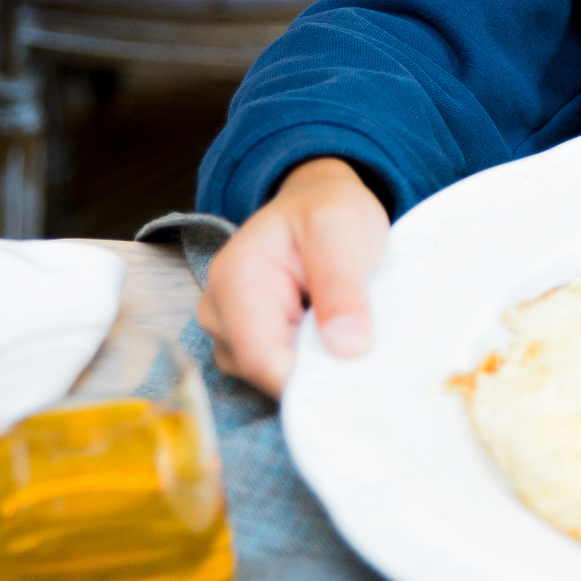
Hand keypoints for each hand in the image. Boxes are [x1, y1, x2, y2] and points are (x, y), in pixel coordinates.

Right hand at [198, 157, 389, 397]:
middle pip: (264, 373)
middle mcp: (219, 310)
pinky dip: (310, 364)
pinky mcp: (248, 344)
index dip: (308, 377)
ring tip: (345, 328)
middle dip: (315, 370)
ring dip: (314, 365)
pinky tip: (331, 337)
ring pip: (272, 378)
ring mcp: (230, 332)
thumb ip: (341, 287)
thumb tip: (347, 348)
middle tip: (361, 343)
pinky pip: (279, 373)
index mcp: (235, 278)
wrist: (320, 201)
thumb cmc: (328, 210)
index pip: (261, 357)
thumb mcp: (342, 231)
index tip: (355, 373)